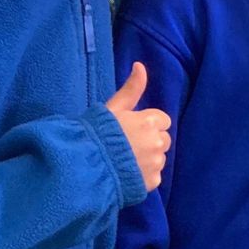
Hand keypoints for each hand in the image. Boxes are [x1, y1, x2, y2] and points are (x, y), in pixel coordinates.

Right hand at [107, 62, 170, 190]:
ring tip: (124, 160)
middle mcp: (157, 142)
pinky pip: (154, 176)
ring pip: (159, 158)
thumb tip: (140, 65)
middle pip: (163, 139)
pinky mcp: (152, 182)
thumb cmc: (97, 133)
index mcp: (150, 122)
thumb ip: (131, 89)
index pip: (162, 120)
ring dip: (148, 158)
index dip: (148, 124)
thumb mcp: (113, 108)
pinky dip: (144, 175)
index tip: (132, 128)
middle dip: (150, 141)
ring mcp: (156, 164)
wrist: (85, 165)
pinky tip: (126, 172)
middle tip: (127, 145)